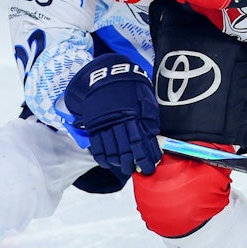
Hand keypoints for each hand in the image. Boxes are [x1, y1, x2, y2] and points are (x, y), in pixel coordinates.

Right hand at [64, 54, 162, 176]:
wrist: (104, 76)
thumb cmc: (129, 87)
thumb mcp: (144, 97)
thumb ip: (149, 117)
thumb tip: (153, 135)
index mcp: (132, 115)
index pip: (141, 141)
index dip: (146, 156)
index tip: (151, 166)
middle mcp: (117, 123)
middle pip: (126, 149)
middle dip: (133, 163)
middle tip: (139, 170)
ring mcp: (103, 125)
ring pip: (111, 151)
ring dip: (119, 163)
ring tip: (126, 168)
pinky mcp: (93, 127)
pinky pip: (97, 147)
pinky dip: (103, 158)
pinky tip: (110, 163)